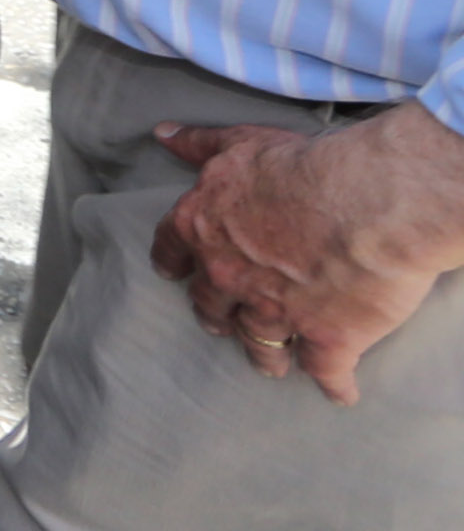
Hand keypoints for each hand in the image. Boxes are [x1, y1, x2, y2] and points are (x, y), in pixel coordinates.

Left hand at [151, 110, 463, 404]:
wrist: (367, 203)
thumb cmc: (303, 165)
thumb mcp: (243, 143)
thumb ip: (201, 144)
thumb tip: (164, 135)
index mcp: (203, 227)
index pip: (172, 249)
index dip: (173, 264)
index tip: (172, 274)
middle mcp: (229, 276)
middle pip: (212, 305)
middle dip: (217, 316)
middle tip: (222, 324)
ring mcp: (275, 313)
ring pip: (260, 344)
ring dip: (265, 355)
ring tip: (271, 365)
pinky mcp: (325, 340)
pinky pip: (324, 372)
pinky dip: (334, 385)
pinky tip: (339, 394)